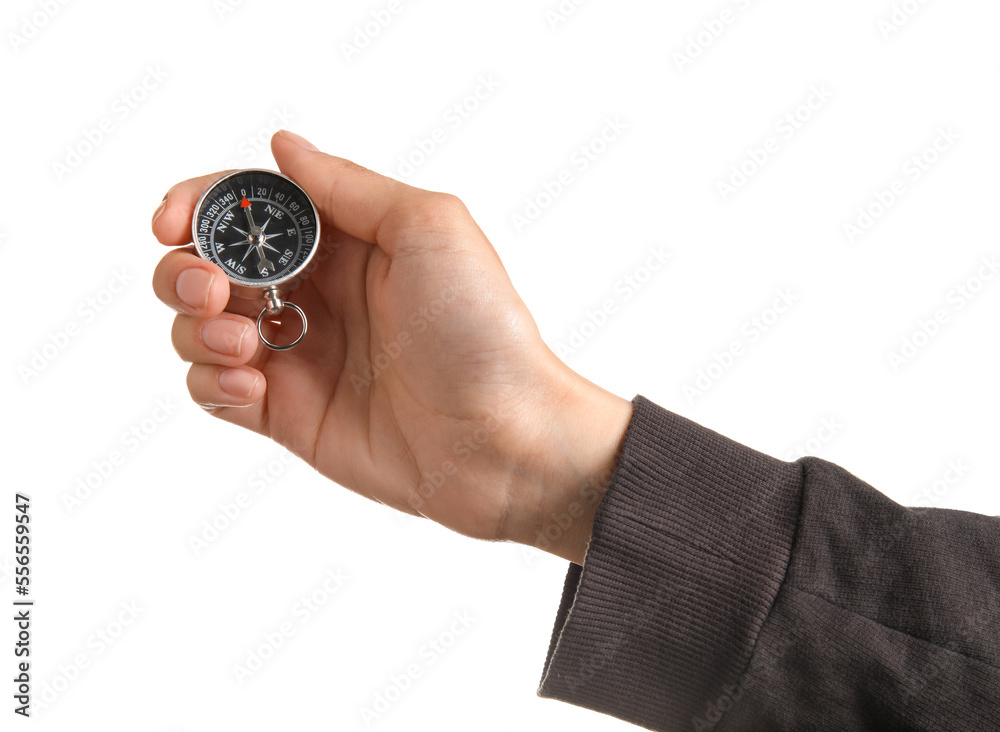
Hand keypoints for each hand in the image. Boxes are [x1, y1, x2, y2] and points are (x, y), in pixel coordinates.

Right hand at [151, 130, 631, 563]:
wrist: (504, 441)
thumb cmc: (483, 331)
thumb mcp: (429, 229)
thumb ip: (347, 188)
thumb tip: (283, 147)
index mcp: (345, 242)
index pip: (248, 209)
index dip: (200, 207)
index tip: (173, 222)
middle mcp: (314, 294)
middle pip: (208, 267)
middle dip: (186, 272)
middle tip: (211, 292)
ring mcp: (299, 356)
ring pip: (199, 330)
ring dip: (197, 331)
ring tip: (245, 346)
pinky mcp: (289, 416)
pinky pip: (215, 392)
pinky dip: (212, 384)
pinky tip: (253, 388)